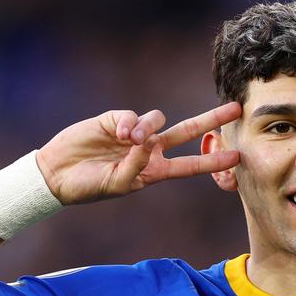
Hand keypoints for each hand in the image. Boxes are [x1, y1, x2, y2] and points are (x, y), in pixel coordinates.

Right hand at [36, 102, 241, 204]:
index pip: (191, 165)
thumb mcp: (119, 184)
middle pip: (187, 132)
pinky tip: (118, 133)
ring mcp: (134, 133)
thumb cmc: (90, 187)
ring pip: (156, 119)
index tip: (237, 156)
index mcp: (155, 171)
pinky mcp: (115, 119)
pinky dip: (128, 123)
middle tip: (235, 108)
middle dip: (211, 119)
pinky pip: (131, 115)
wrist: (58, 175)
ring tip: (129, 140)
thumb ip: (137, 165)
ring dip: (147, 128)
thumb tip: (148, 139)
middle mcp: (149, 150)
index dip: (213, 161)